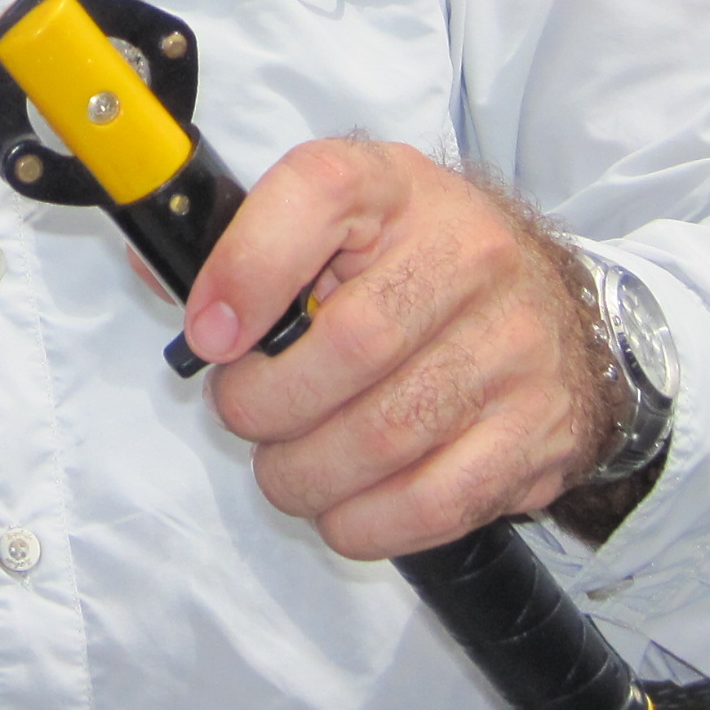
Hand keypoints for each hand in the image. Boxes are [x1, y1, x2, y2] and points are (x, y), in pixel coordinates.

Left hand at [182, 140, 627, 557]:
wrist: (546, 304)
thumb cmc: (411, 264)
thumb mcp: (334, 221)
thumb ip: (246, 245)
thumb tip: (163, 282)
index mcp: (395, 187)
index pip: (318, 194)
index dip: (246, 270)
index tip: (209, 336)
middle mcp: (470, 253)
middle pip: (348, 346)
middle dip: (265, 405)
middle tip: (247, 414)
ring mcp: (514, 344)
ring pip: (382, 436)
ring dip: (305, 474)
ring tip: (289, 467)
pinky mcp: (538, 429)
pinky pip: (432, 501)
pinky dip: (365, 522)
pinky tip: (345, 505)